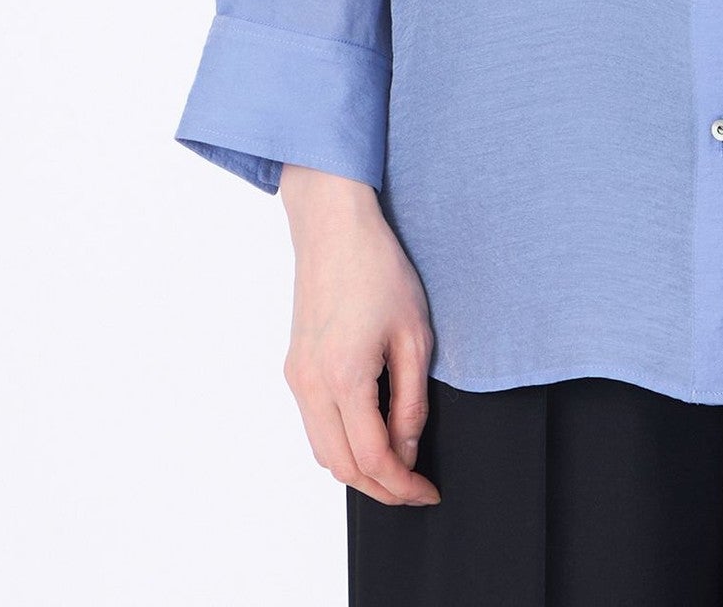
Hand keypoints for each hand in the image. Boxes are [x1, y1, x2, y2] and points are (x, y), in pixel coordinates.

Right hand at [279, 164, 440, 506]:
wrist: (334, 229)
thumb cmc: (380, 271)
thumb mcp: (414, 336)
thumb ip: (411, 402)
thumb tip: (406, 452)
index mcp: (344, 378)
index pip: (373, 458)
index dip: (403, 485)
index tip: (429, 492)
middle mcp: (311, 385)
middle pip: (342, 467)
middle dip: (380, 488)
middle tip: (415, 489)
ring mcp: (296, 378)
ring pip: (322, 453)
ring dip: (358, 470)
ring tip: (397, 467)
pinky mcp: (293, 369)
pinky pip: (314, 427)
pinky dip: (340, 445)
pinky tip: (369, 436)